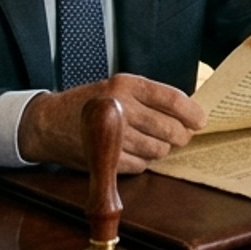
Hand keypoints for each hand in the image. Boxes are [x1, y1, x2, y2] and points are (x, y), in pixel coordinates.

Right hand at [18, 73, 205, 173]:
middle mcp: (120, 106)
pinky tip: (131, 152)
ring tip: (148, 141)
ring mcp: (112, 134)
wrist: (49, 123)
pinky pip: (140, 165)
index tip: (200, 121)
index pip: (172, 99)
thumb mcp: (117, 89)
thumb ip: (149, 99)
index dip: (192, 113)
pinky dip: (141, 162)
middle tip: (179, 137)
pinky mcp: (105, 157)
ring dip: (159, 149)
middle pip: (169, 129)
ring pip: (157, 150)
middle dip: (179, 136)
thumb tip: (188, 116)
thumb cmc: (90, 105)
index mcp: (126, 84)